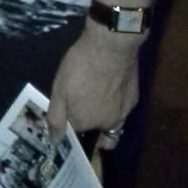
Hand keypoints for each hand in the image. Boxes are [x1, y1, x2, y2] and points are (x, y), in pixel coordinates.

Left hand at [46, 23, 139, 140]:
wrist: (111, 47)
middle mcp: (106, 125)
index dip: (69, 123)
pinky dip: (115, 103)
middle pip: (95, 129)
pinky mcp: (133, 99)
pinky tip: (109, 87)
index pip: (75, 133)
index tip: (66, 112)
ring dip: (103, 115)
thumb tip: (55, 140)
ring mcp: (123, 113)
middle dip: (87, 121)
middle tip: (80, 100)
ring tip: (94, 96)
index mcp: (86, 123)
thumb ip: (56, 117)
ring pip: (111, 123)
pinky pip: (122, 109)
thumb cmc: (81, 67)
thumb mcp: (59, 89)